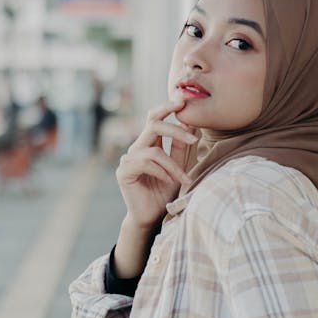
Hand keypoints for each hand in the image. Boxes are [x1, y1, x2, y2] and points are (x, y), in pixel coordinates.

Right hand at [116, 100, 198, 229]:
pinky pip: (145, 163)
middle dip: (175, 130)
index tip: (182, 101)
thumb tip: (192, 124)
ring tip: (184, 179)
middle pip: (153, 125)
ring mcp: (128, 159)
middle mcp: (137, 148)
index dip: (167, 107)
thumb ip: (181, 148)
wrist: (152, 216)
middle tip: (193, 139)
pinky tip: (168, 182)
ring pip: (154, 150)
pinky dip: (161, 172)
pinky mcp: (123, 172)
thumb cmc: (165, 192)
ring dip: (173, 165)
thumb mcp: (178, 167)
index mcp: (148, 143)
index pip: (154, 118)